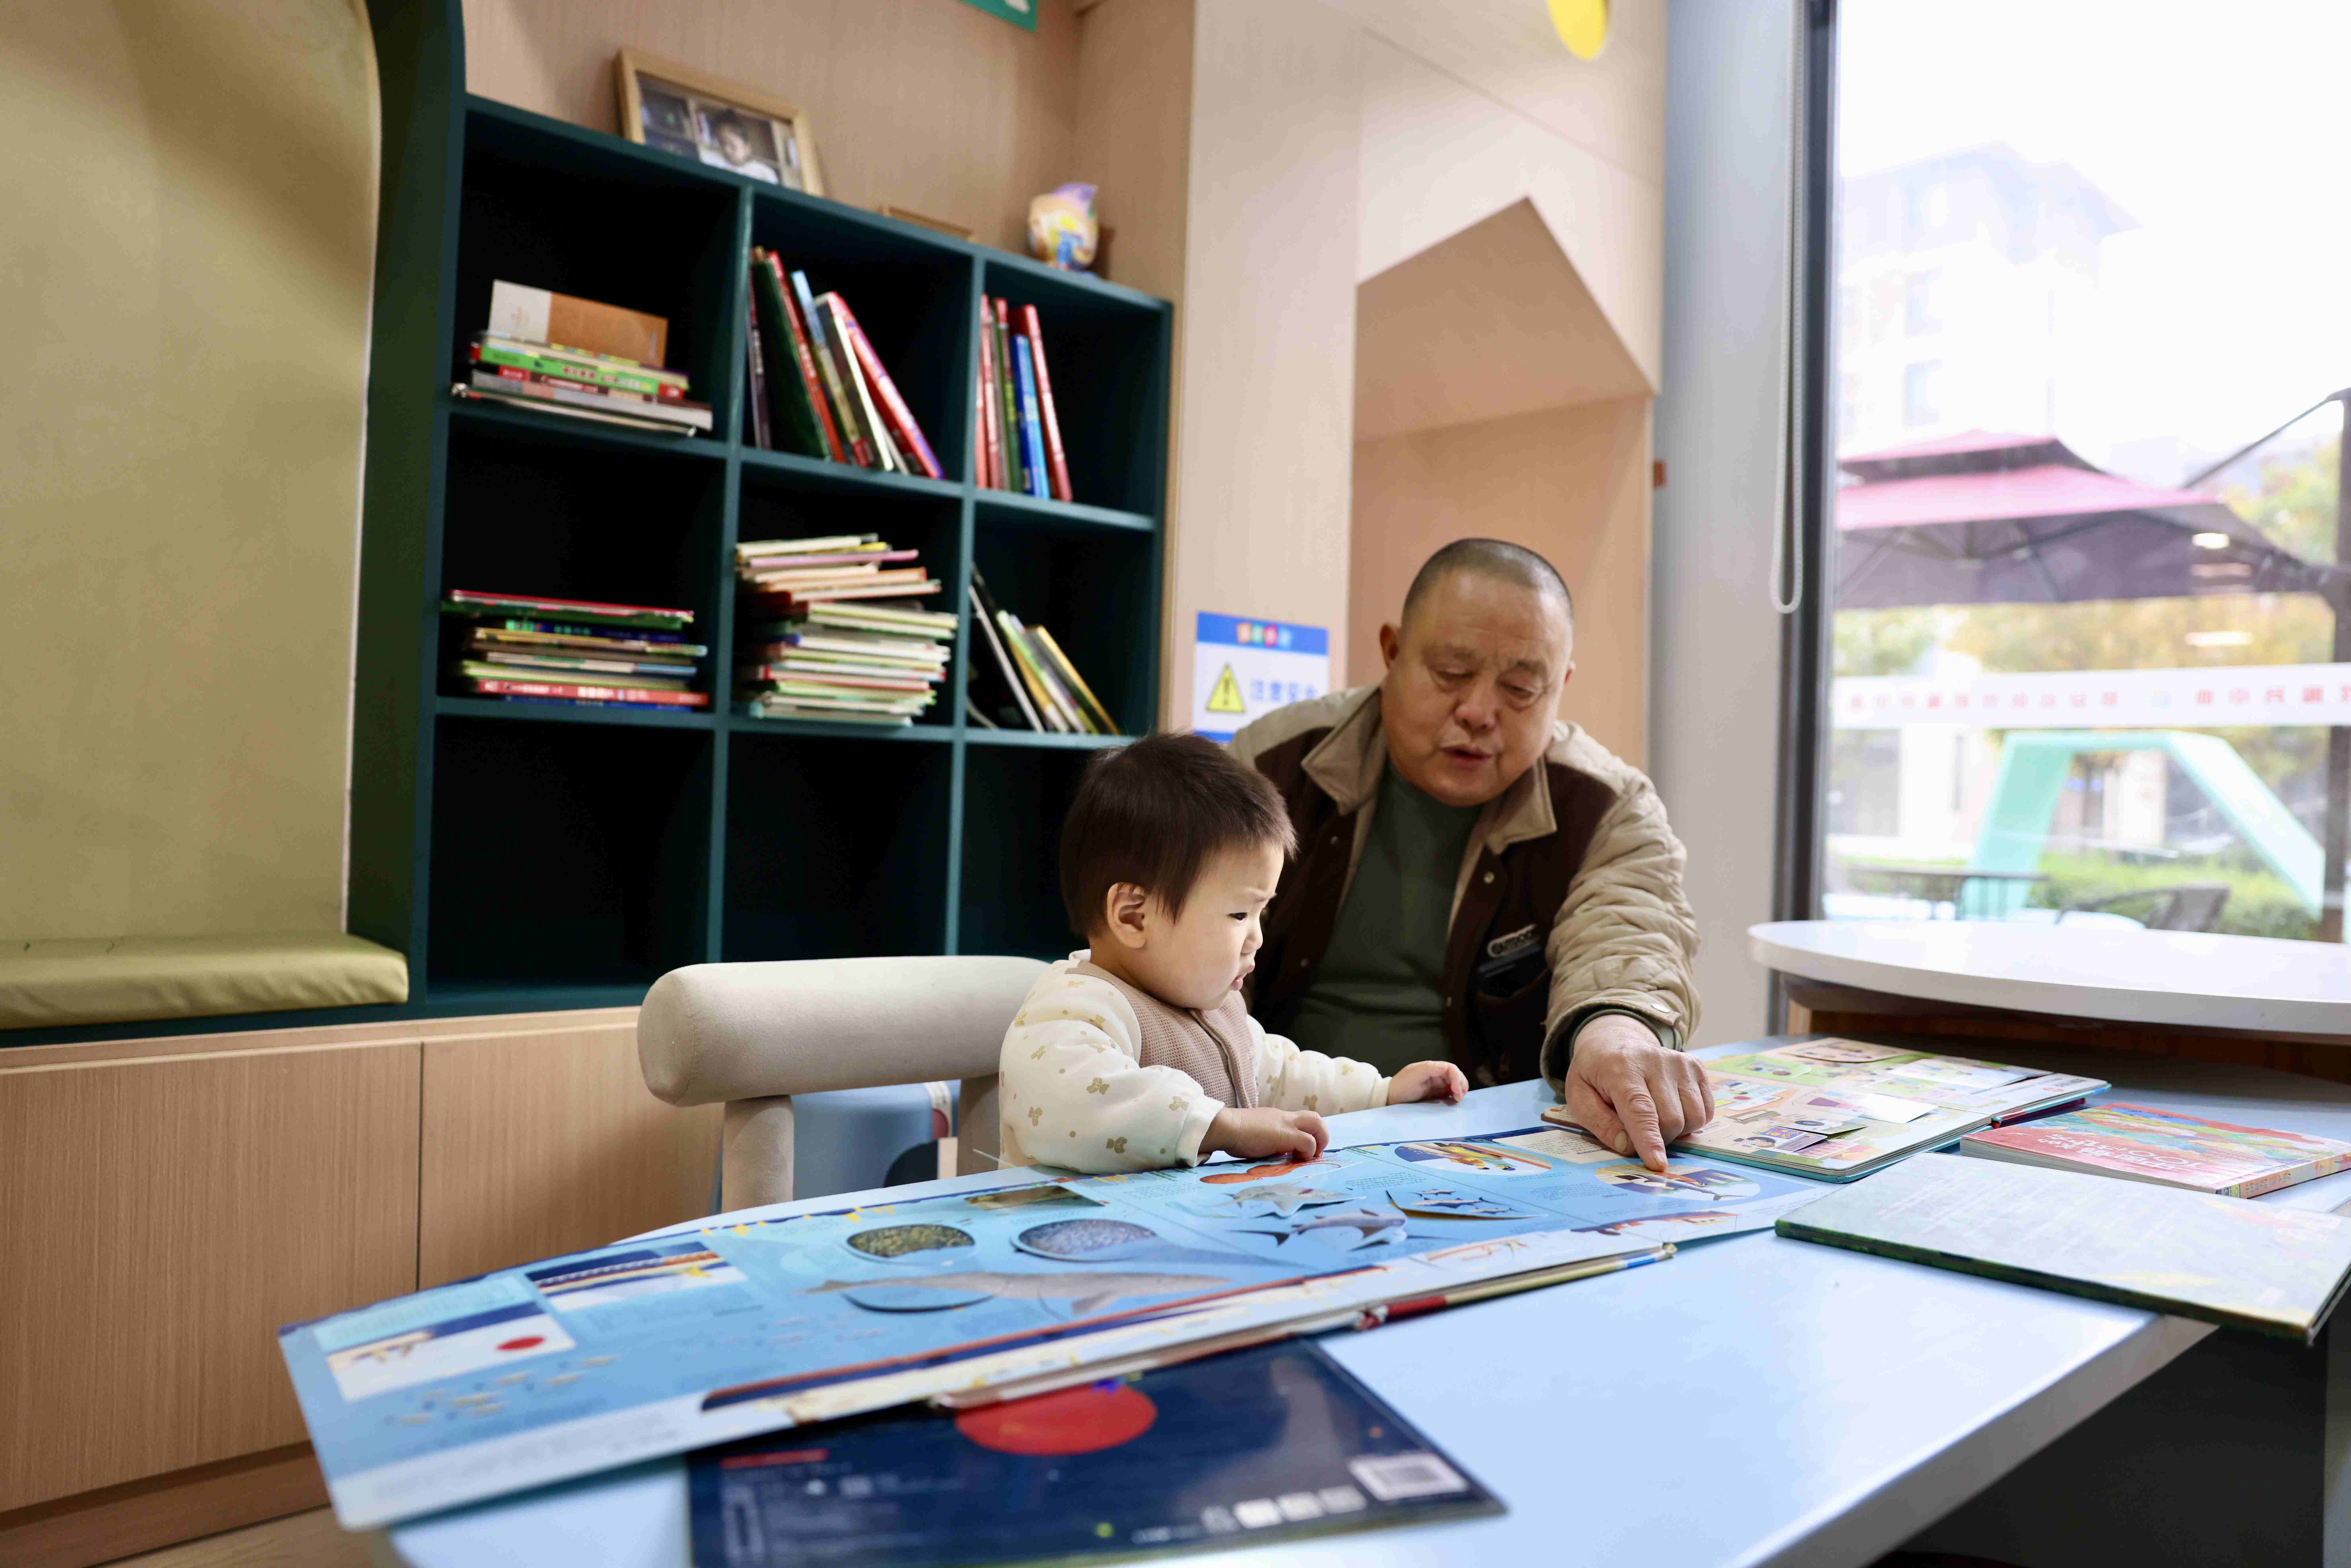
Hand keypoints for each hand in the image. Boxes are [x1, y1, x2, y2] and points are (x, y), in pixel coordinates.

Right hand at [1205, 1106, 1329, 1162]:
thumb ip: (1267, 1140)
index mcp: (1278, 1118)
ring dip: (1319, 1142)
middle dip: (1321, 1136)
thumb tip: (1271, 1152)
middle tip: (1313, 1154)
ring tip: (1309, 1157)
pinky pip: (1308, 1142)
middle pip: (1315, 1118)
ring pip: (1318, 1124)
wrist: (1225, 1127)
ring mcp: (1287, 1125)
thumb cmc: (1233, 1133)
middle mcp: (1285, 1118)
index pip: (1301, 1120)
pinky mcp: (1286, 1135)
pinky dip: (1307, 1153)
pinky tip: (1296, 1160)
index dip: (1308, 1134)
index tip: (1302, 1151)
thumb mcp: (1255, 1134)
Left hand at [1386, 1061, 1467, 1105]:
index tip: (1456, 1091)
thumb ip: (1430, 1069)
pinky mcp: (1435, 1093)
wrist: (1391, 1098)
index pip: (1451, 1069)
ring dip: (1459, 1091)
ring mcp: (1436, 1084)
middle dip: (1461, 1085)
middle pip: (1456, 1076)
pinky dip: (1454, 1096)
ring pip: (1454, 1085)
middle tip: (1459, 1098)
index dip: (1457, 1078)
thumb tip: (1447, 1067)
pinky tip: (1453, 1101)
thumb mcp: (1414, 1075)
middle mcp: (1436, 1074)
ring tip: (1457, 1100)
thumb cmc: (1401, 1086)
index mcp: (1431, 1067)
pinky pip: (1449, 1093)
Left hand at [1561, 1015, 1712, 1172]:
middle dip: (1658, 1139)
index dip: (1649, 1140)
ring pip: (1694, 1117)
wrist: (1614, 1042)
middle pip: (1671, 1119)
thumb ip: (1600, 1124)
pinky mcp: (1695, 1066)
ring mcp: (1680, 1062)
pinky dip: (1691, 1121)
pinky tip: (1671, 1108)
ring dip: (1676, 1131)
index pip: (1641, 1110)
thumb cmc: (1595, 1076)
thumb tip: (1628, 1147)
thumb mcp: (1579, 1098)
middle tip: (1639, 1132)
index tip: (1657, 1164)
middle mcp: (1655, 1061)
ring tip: (1654, 1118)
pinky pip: (1706, 1110)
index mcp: (1621, 1068)